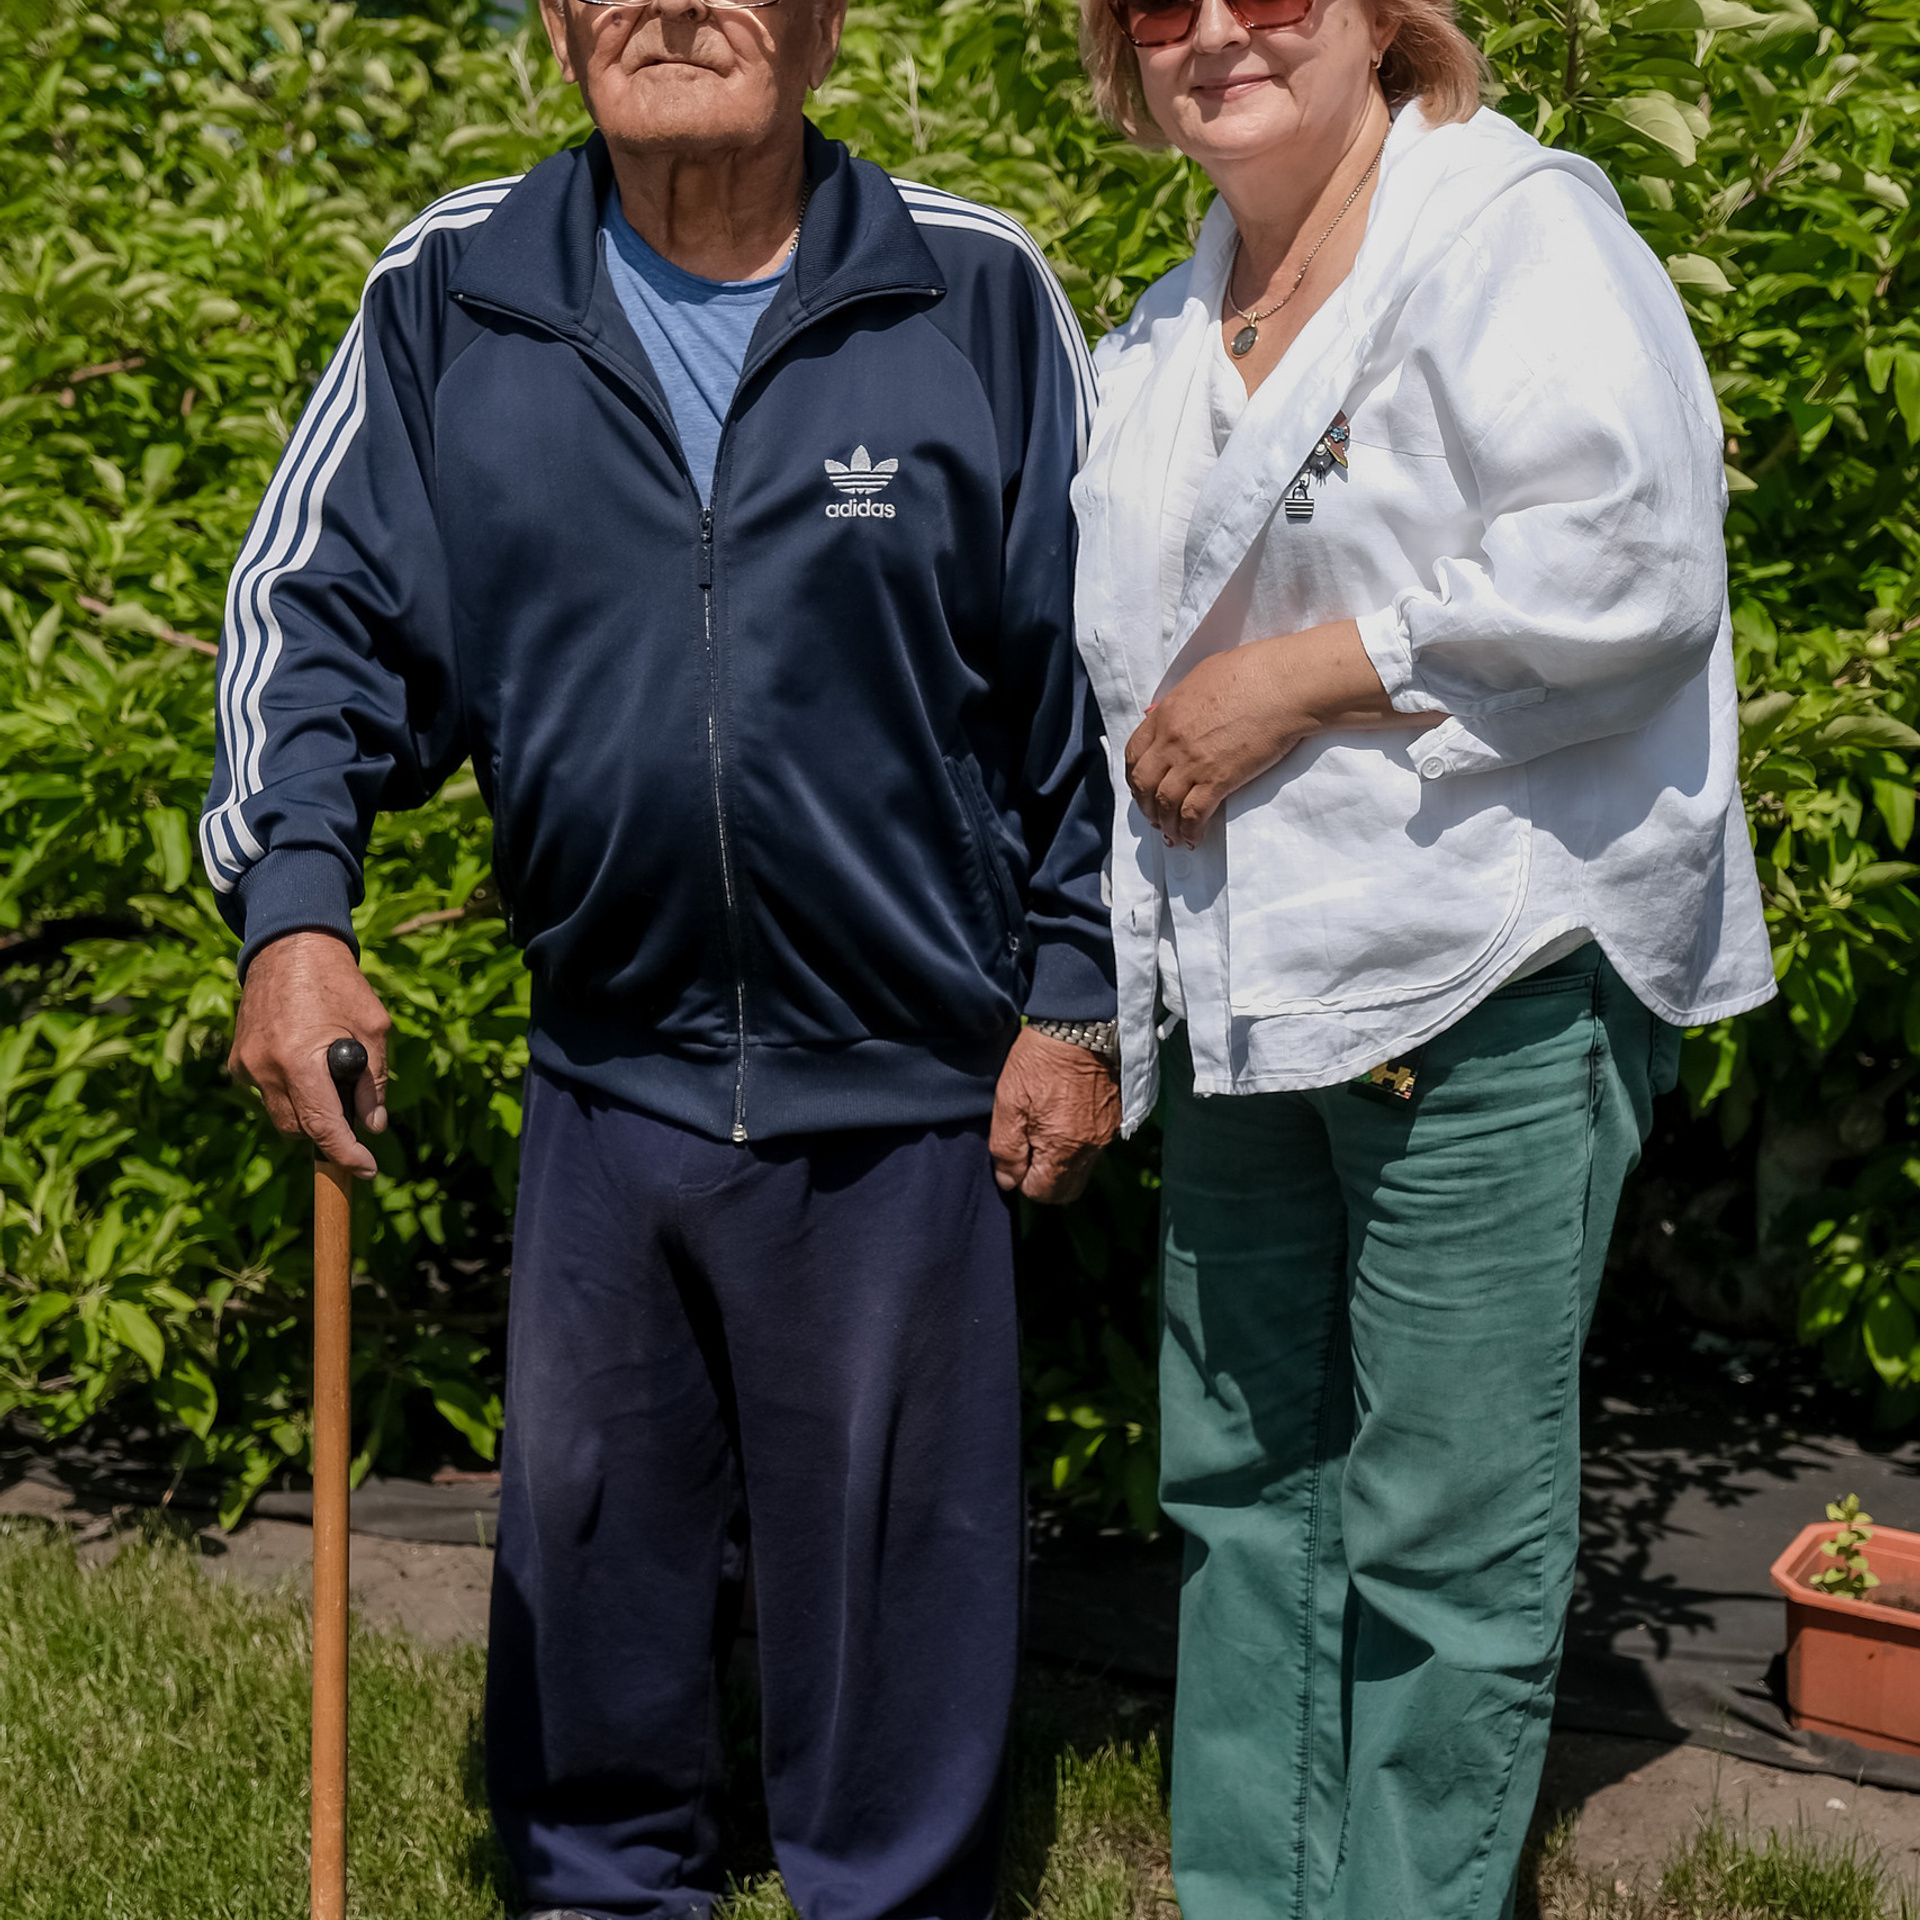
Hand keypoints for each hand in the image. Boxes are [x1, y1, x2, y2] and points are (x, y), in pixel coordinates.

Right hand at [228, 931, 390, 1177]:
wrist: (290, 946)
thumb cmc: (340, 984)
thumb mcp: (374, 1029)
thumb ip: (374, 1081)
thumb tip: (373, 1125)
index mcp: (300, 1062)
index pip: (323, 1128)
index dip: (347, 1154)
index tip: (367, 1170)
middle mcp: (265, 1069)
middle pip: (298, 1129)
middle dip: (328, 1133)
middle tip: (355, 1117)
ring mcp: (246, 1066)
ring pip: (281, 1114)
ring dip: (308, 1112)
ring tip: (331, 1081)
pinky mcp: (238, 1060)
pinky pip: (267, 1093)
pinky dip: (290, 1092)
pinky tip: (306, 1065)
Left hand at [989, 1026, 1120, 1204]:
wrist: (1081, 1023)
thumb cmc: (1039, 1061)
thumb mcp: (1008, 1103)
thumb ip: (1007, 1149)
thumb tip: (1008, 1181)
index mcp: (1064, 1149)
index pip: (1043, 1192)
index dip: (1022, 1178)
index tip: (1015, 1152)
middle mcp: (1092, 1148)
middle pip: (1068, 1187)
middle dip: (1045, 1177)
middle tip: (1028, 1145)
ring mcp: (1108, 1132)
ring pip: (1083, 1166)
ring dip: (1062, 1157)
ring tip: (1046, 1122)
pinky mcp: (1118, 1115)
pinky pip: (1096, 1144)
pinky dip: (1079, 1139)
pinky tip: (1066, 1110)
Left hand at [1125, 619, 1447, 847]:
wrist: (1284, 685)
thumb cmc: (1252, 670)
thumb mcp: (1202, 676)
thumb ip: (1180, 700)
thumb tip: (1166, 714)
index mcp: (1166, 714)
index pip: (1134, 753)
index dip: (1134, 775)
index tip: (1142, 786)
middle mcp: (1172, 742)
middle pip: (1143, 783)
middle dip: (1144, 804)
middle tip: (1153, 816)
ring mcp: (1193, 763)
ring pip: (1164, 804)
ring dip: (1165, 824)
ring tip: (1172, 835)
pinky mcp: (1219, 780)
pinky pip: (1193, 814)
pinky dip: (1189, 830)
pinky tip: (1193, 840)